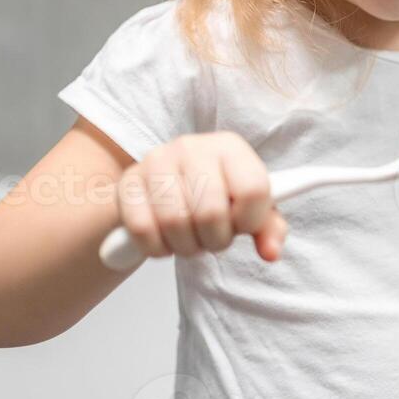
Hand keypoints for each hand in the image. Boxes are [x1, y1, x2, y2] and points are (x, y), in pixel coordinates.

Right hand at [115, 131, 287, 262]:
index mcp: (230, 146)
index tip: (241, 226)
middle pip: (211, 212)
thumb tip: (271, 252)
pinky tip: (165, 240)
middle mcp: (192, 147)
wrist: (164, 186)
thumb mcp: (249, 207)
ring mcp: (156, 161)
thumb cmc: (216, 196)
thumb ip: (268, 228)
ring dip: (186, 246)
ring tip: (191, 240)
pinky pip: (142, 229)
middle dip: (215, 240)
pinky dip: (156, 248)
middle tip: (213, 239)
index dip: (249, 220)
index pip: (253, 189)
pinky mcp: (127, 183)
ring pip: (175, 222)